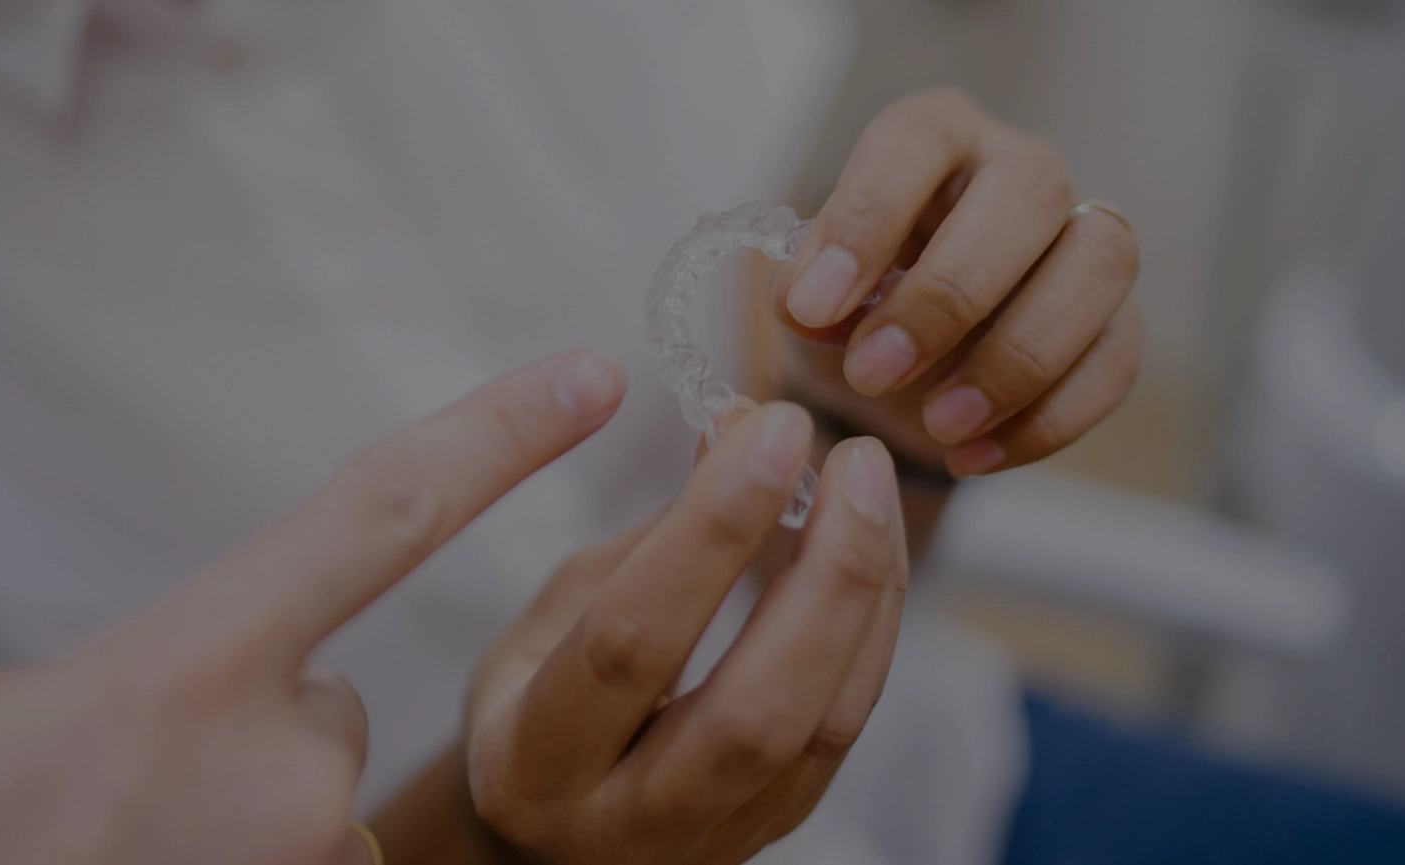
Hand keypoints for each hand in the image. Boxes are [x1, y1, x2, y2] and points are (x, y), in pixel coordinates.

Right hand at [0, 351, 629, 864]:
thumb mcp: (14, 708)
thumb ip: (158, 666)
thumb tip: (219, 685)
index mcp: (192, 663)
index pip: (384, 514)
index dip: (496, 437)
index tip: (589, 378)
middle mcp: (284, 763)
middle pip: (323, 700)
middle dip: (255, 718)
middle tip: (128, 780)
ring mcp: (310, 852)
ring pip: (307, 790)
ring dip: (236, 805)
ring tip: (125, 839)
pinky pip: (298, 854)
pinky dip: (234, 854)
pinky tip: (155, 863)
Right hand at [463, 403, 908, 863]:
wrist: (548, 837)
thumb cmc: (532, 701)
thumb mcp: (549, 618)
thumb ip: (646, 541)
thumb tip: (739, 431)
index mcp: (532, 763)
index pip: (635, 638)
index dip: (711, 528)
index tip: (767, 427)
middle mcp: (622, 826)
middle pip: (755, 711)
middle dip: (824, 572)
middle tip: (853, 458)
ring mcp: (709, 846)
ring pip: (820, 730)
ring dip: (865, 593)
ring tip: (870, 485)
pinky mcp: (772, 835)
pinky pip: (842, 735)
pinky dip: (871, 632)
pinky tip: (872, 552)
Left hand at [772, 88, 1141, 476]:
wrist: (901, 360)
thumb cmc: (856, 301)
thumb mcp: (813, 294)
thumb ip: (806, 293)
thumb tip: (812, 311)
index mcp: (937, 137)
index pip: (917, 139)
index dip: (866, 217)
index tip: (815, 306)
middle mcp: (1021, 170)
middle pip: (1029, 192)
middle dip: (948, 294)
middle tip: (873, 373)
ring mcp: (1083, 239)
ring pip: (1098, 264)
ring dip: (1018, 357)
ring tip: (938, 424)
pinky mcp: (1116, 317)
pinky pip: (1116, 357)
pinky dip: (1047, 419)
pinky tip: (972, 456)